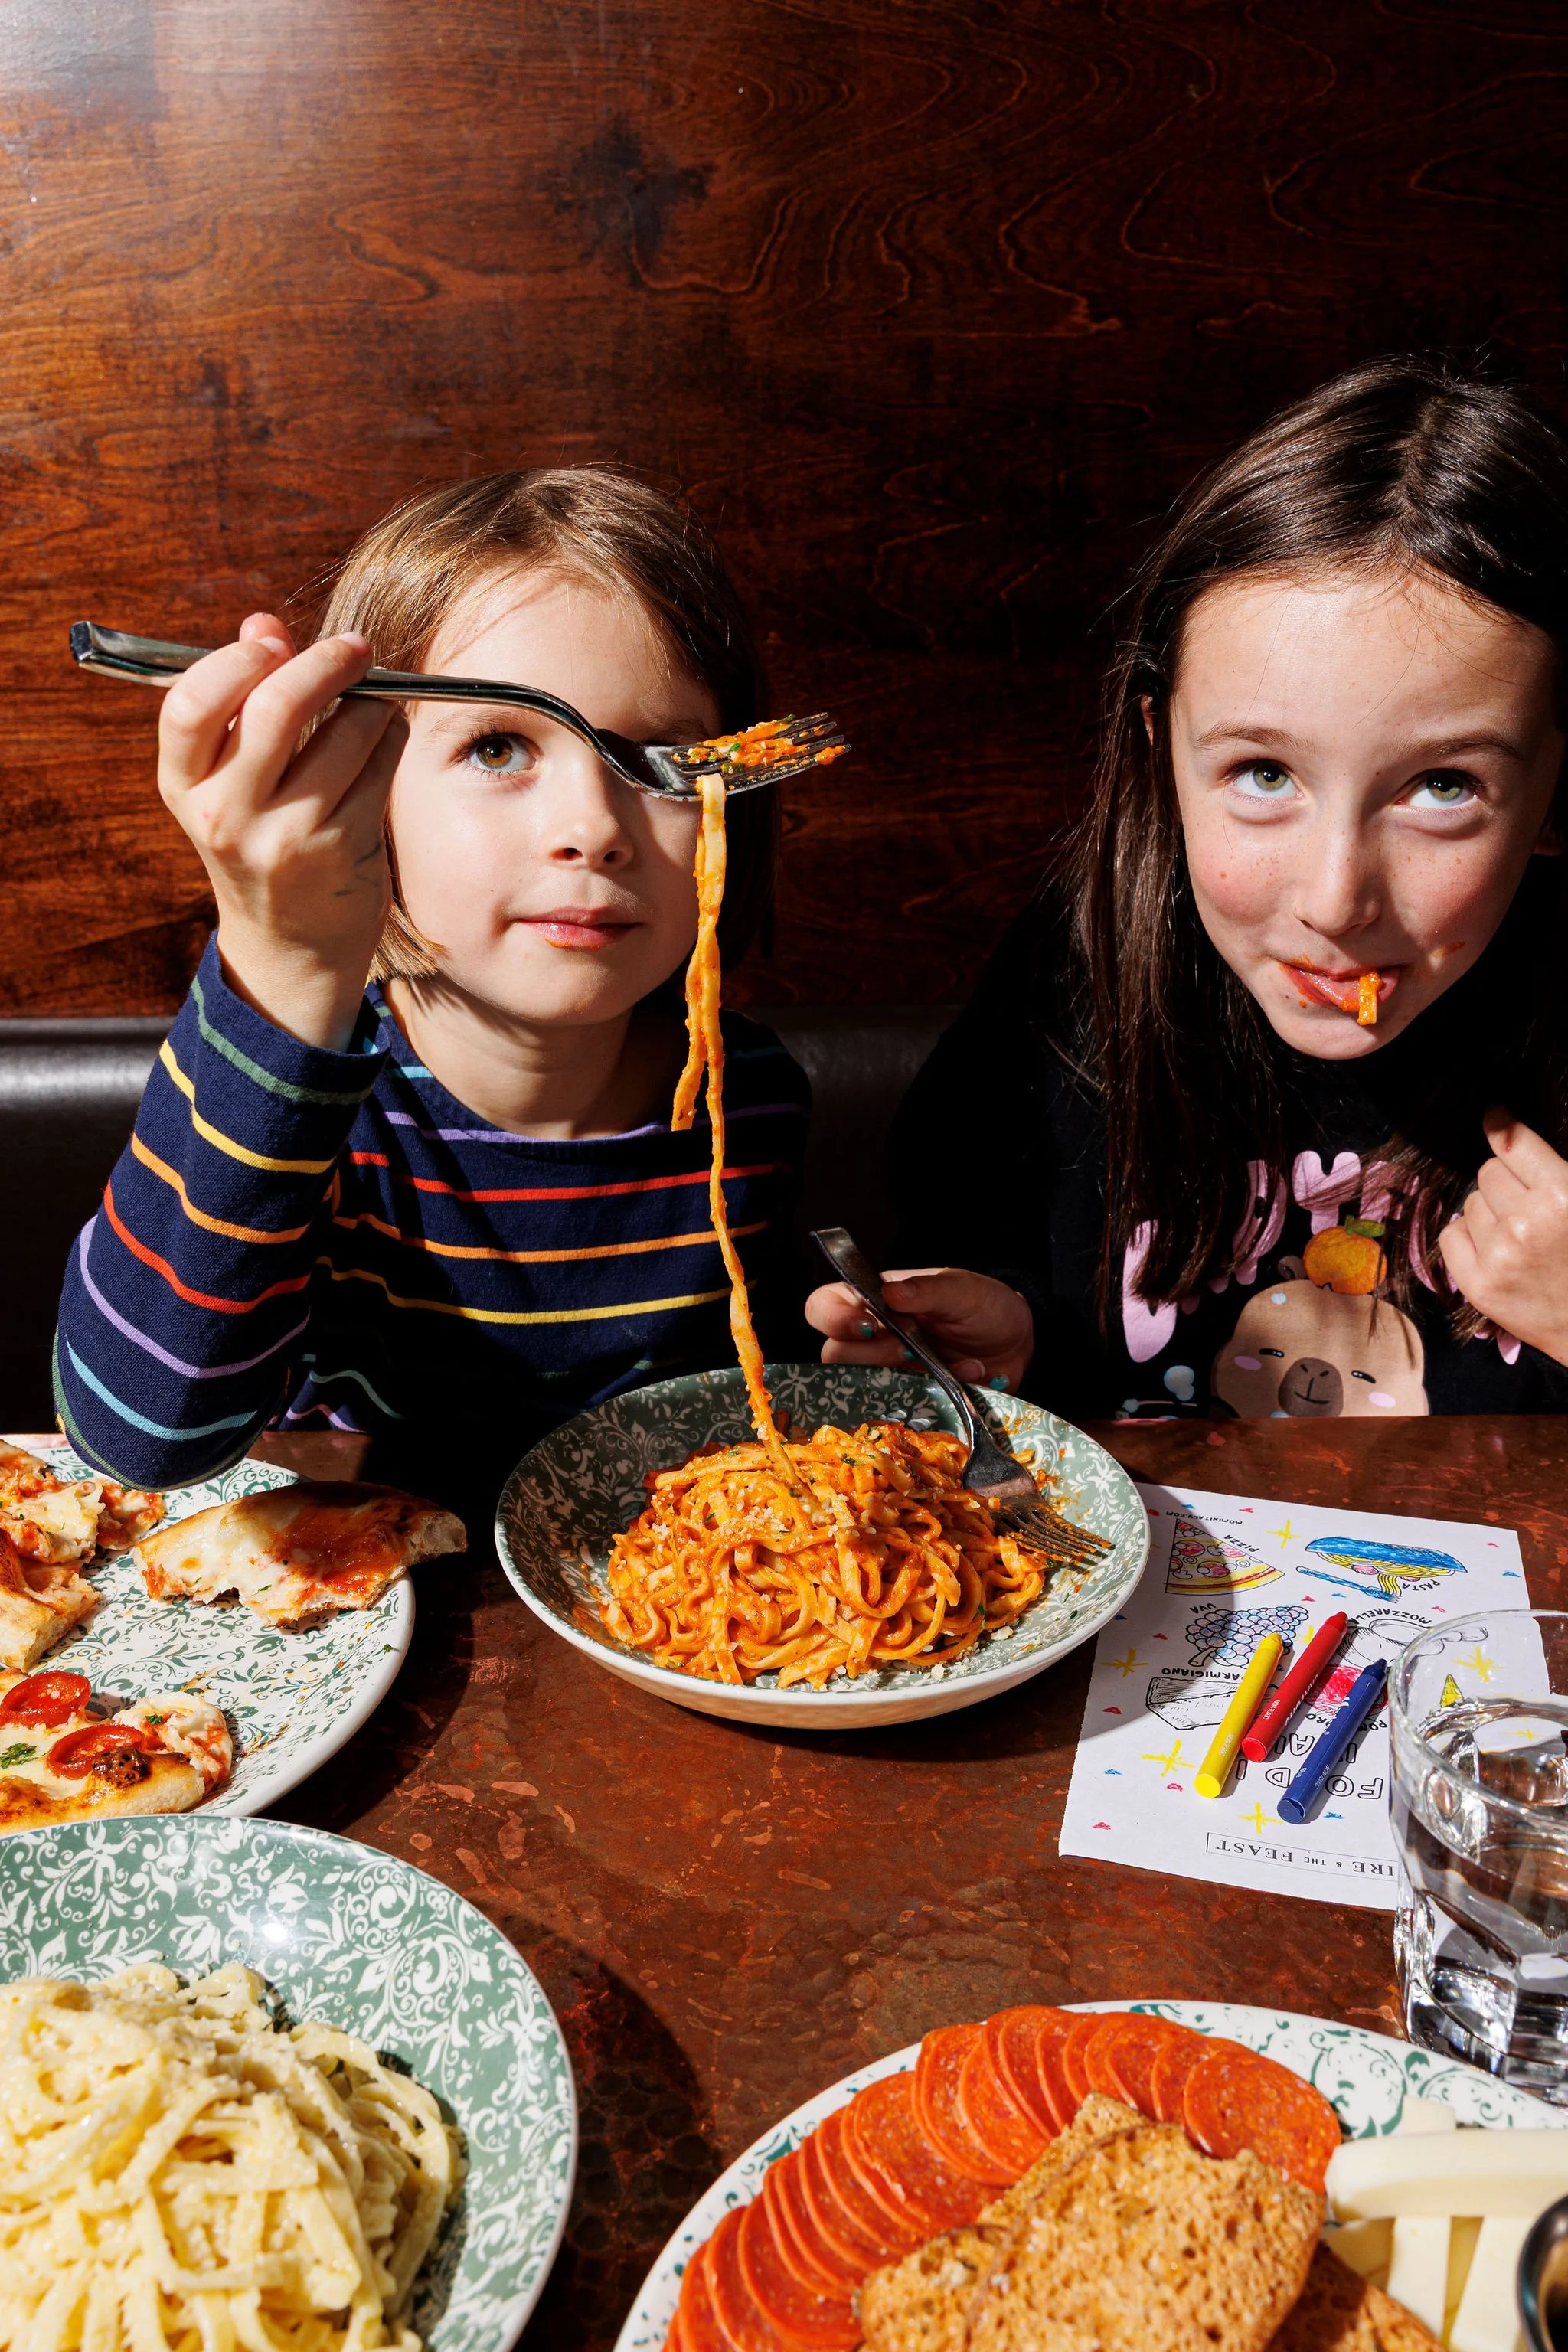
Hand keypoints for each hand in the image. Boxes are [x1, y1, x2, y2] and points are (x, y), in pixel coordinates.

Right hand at [158, 613, 407, 1048]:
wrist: (290, 943)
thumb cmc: (260, 838)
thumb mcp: (229, 780)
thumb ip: (241, 702)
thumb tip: (263, 622)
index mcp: (184, 785)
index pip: (191, 704)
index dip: (235, 660)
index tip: (271, 639)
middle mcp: (228, 813)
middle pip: (276, 707)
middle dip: (325, 662)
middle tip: (354, 648)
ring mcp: (287, 834)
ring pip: (347, 730)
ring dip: (370, 702)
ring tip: (371, 703)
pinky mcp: (343, 847)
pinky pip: (381, 763)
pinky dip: (390, 735)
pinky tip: (383, 738)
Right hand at [805, 1266, 1034, 1390]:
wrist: (1015, 1340)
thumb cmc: (979, 1304)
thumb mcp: (959, 1289)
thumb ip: (926, 1290)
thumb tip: (892, 1292)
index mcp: (871, 1301)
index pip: (823, 1307)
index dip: (834, 1319)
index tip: (868, 1325)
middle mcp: (870, 1339)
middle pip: (835, 1356)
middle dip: (873, 1355)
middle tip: (912, 1348)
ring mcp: (888, 1373)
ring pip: (864, 1388)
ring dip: (906, 1377)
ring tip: (947, 1363)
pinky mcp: (909, 1400)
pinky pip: (903, 1410)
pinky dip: (937, 1395)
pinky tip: (968, 1374)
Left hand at [1438, 1111, 1567, 1364]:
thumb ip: (1553, 1171)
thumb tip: (1509, 1133)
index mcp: (1563, 1196)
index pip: (1512, 1143)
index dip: (1501, 1124)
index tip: (1495, 1115)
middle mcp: (1526, 1223)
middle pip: (1488, 1173)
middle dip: (1506, 1182)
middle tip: (1528, 1203)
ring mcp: (1498, 1255)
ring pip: (1470, 1202)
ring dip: (1490, 1211)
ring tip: (1520, 1234)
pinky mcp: (1477, 1285)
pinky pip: (1451, 1233)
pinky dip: (1468, 1236)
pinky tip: (1495, 1249)